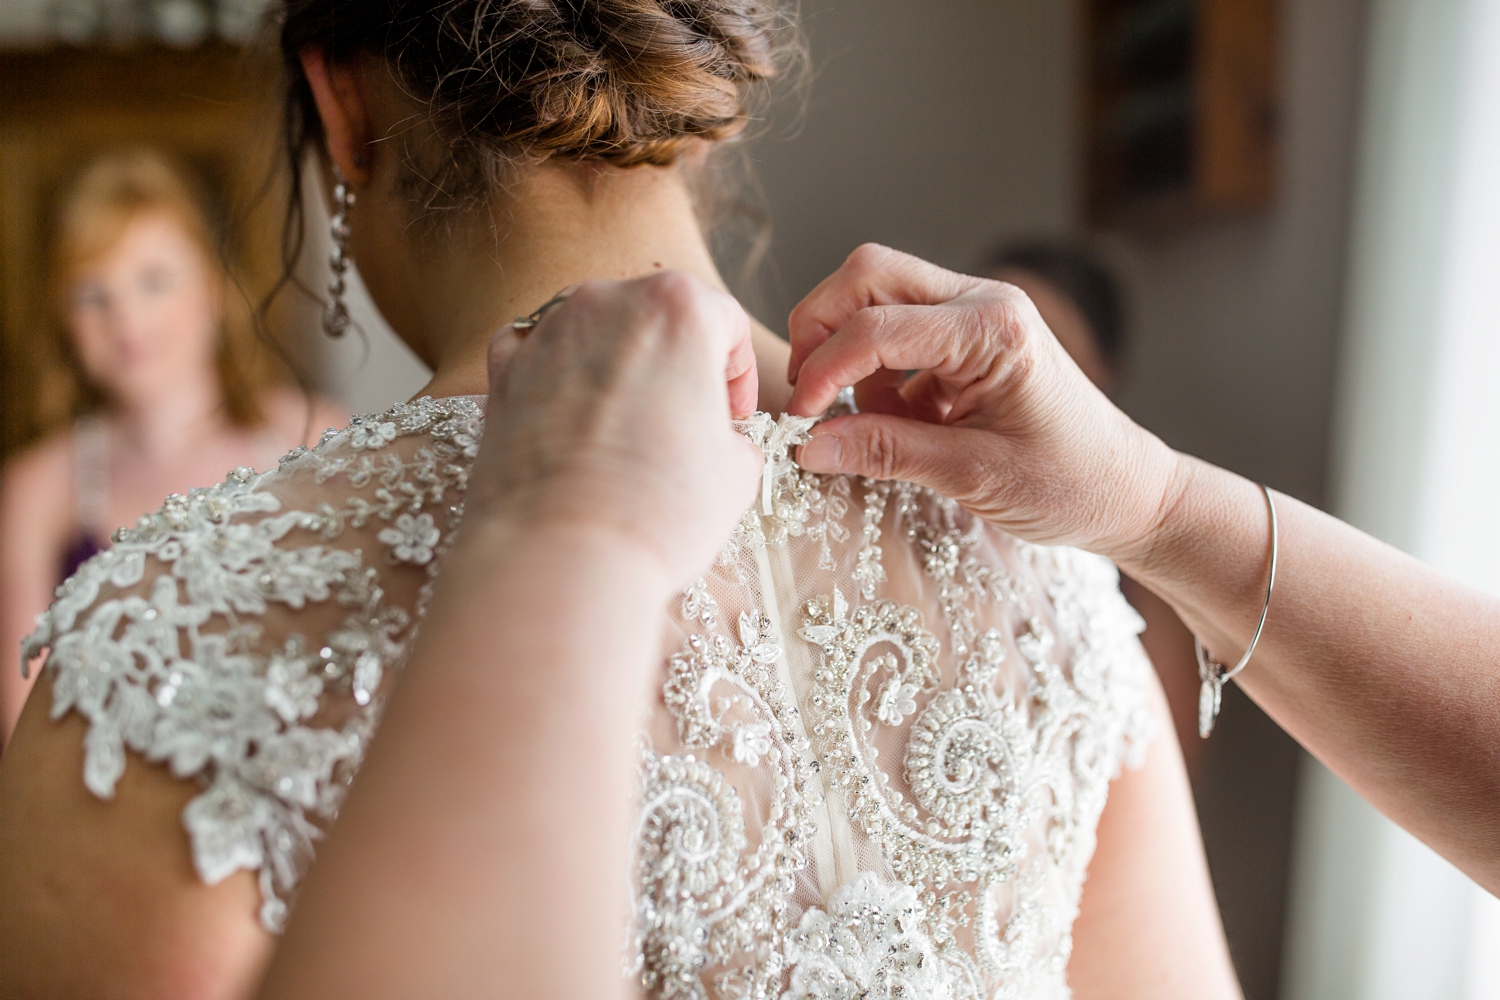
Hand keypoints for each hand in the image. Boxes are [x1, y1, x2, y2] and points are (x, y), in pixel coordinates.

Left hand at [467, 272, 762, 586]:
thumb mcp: (737, 472)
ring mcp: (546, 332)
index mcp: (677, 307)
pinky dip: (557, 379)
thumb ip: (733, 434)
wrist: (561, 558)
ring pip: (595, 330)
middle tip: (686, 423)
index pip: (724, 320)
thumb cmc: (660, 511)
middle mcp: (607, 301)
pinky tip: (574, 425)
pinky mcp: (502, 371)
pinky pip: (537, 355)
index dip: (739, 374)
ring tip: (628, 429)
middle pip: (657, 315)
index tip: (733, 417)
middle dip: (676, 364)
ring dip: (618, 368)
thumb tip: (718, 439)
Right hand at [786, 244, 1183, 562]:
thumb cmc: (1071, 485)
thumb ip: (886, 453)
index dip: (824, 371)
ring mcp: (975, 315)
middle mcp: (984, 302)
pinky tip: (894, 422)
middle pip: (868, 276)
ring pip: (876, 296)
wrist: (1128, 494)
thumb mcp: (973, 476)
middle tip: (806, 395)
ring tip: (864, 421)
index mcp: (995, 328)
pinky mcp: (966, 340)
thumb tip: (808, 445)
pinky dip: (875, 376)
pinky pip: (896, 335)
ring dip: (847, 352)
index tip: (798, 419)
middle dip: (821, 328)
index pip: (878, 327)